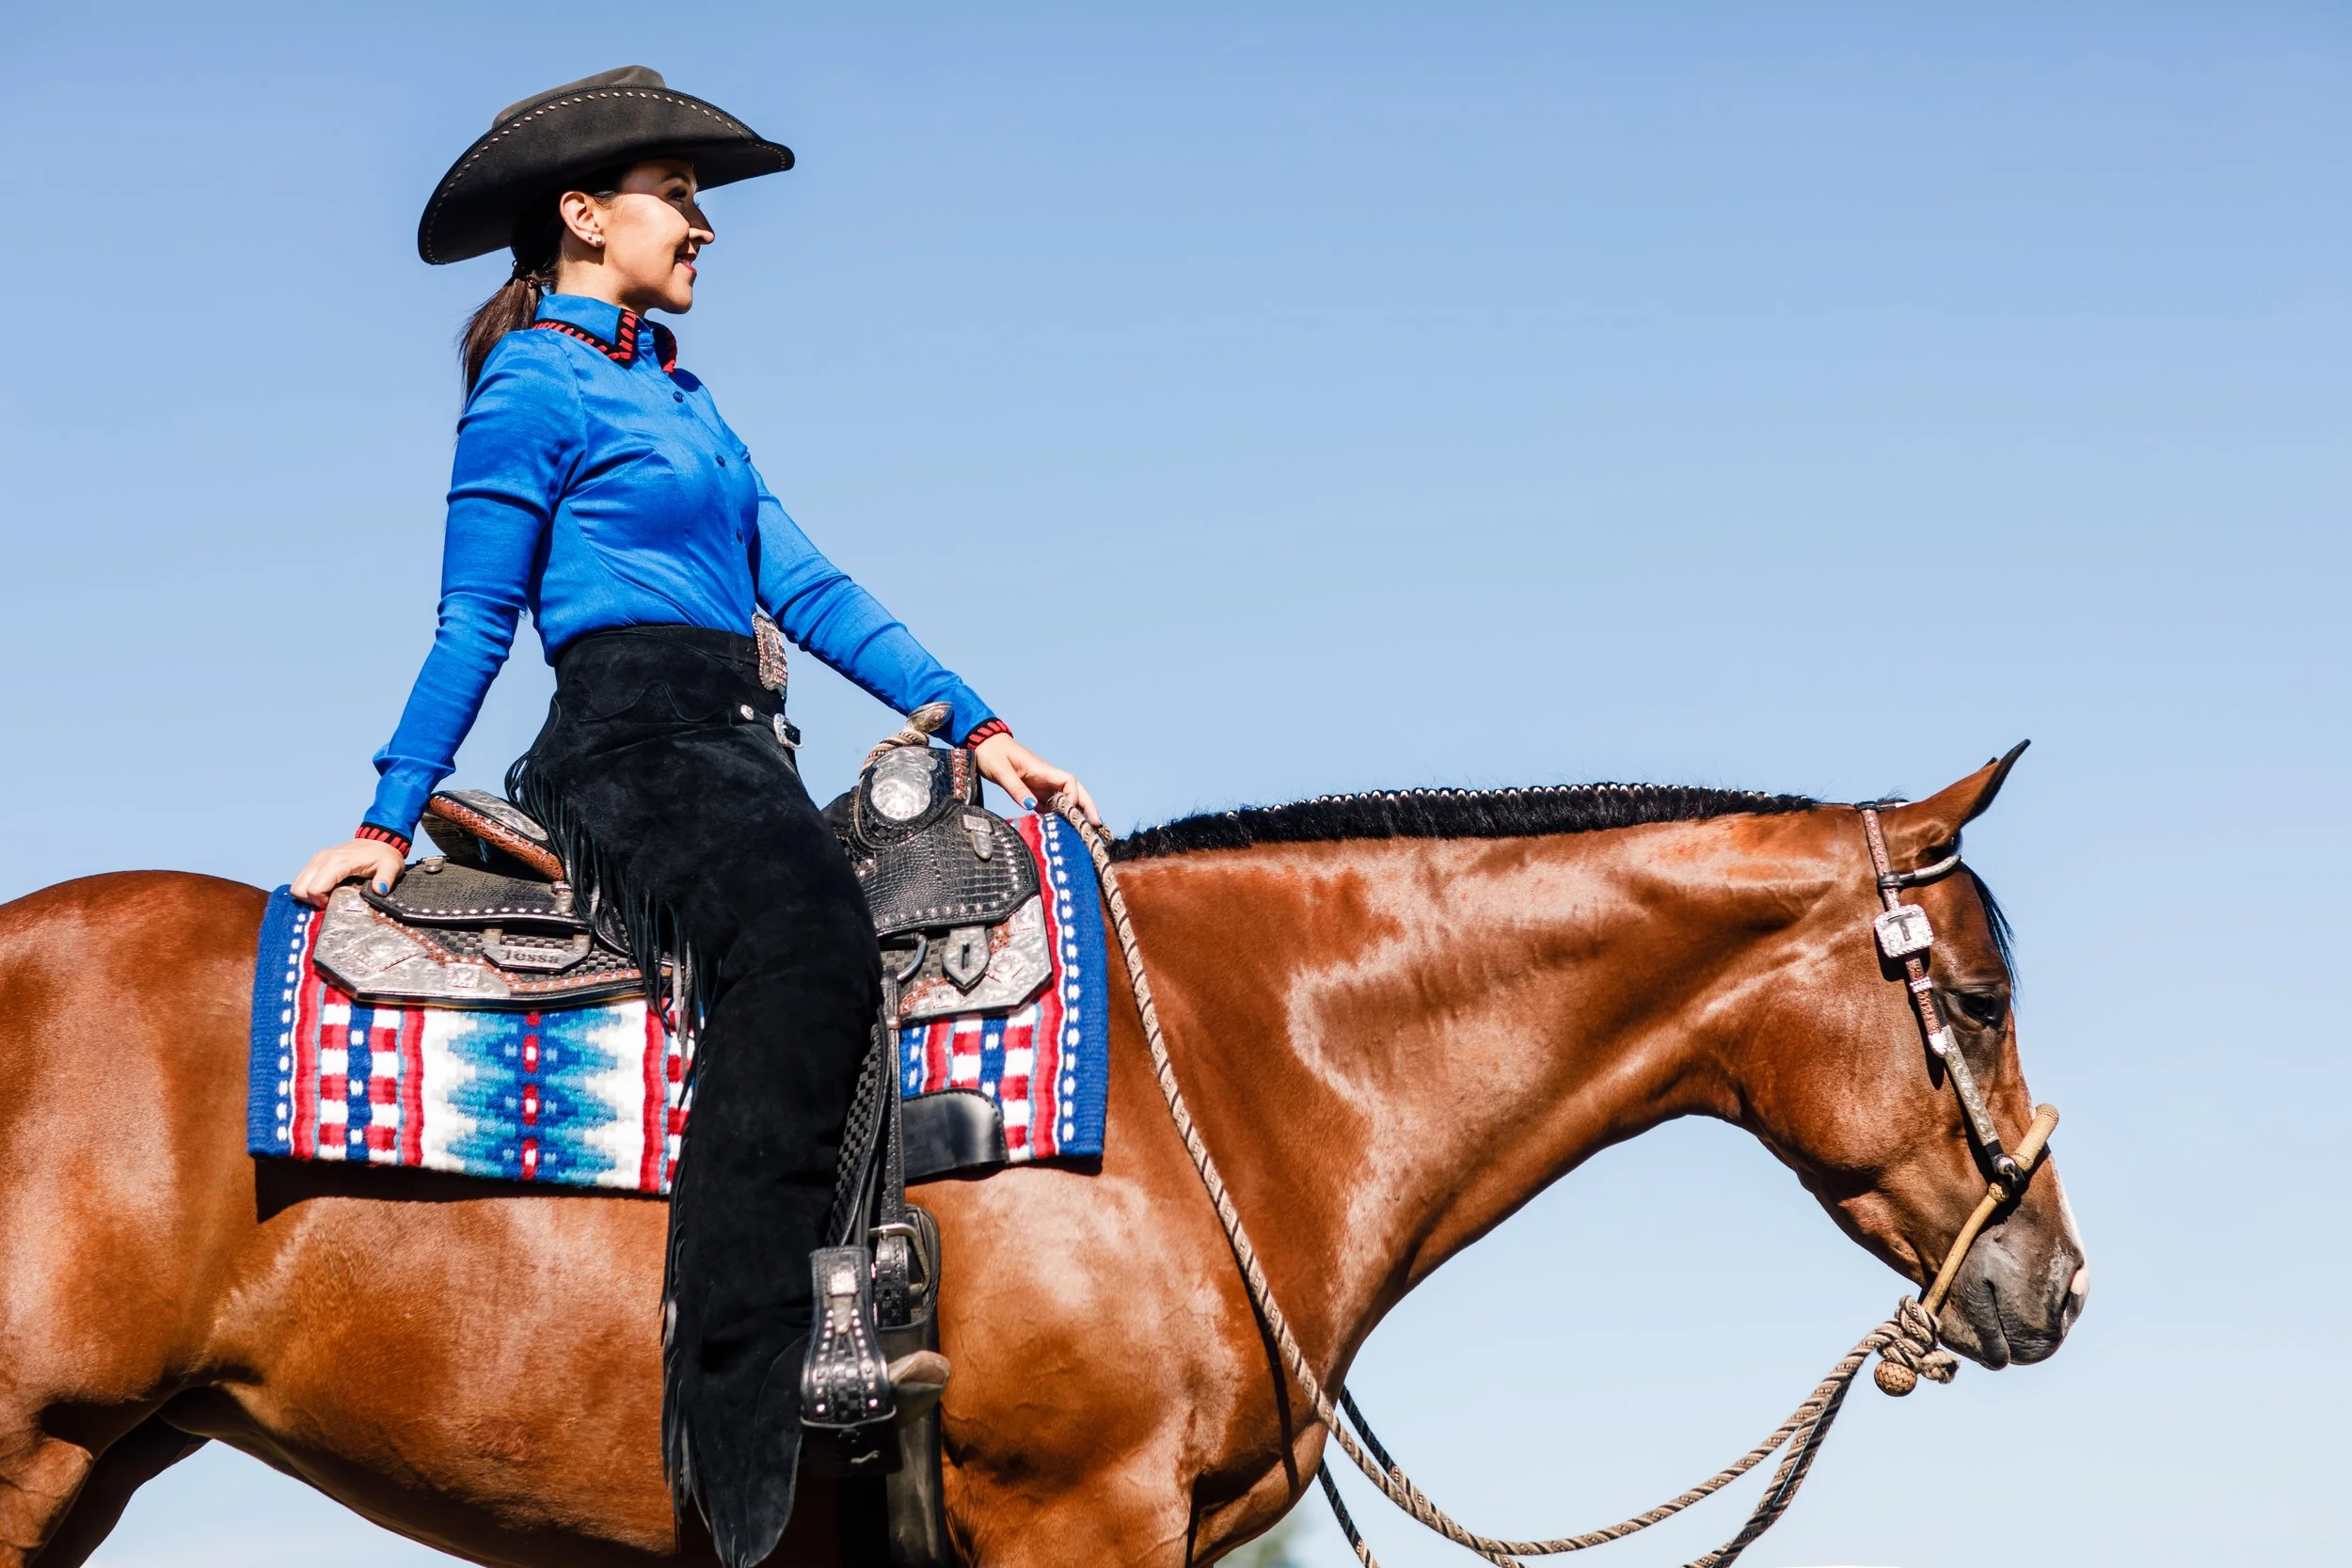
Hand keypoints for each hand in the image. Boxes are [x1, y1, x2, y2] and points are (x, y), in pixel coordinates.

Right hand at [291, 837, 407, 906]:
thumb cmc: (383, 855)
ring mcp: (317, 858)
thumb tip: (380, 890)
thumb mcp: (391, 866)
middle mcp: (323, 859)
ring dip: (308, 895)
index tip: (334, 904)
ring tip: (327, 897)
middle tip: (329, 902)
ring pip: (297, 884)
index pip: (314, 888)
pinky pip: (301, 878)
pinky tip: (324, 890)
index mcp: (338, 862)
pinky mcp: (315, 860)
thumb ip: (385, 878)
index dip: (321, 902)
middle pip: (299, 888)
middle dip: (311, 901)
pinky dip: (308, 888)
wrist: (379, 840)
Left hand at [973, 733, 1098, 825]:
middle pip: (1074, 790)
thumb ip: (1016, 789)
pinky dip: (1057, 815)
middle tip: (1097, 824)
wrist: (983, 743)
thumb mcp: (1001, 771)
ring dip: (1074, 812)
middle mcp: (1045, 777)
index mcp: (1041, 769)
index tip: (1069, 811)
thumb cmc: (991, 753)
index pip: (1069, 781)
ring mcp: (1040, 784)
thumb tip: (1032, 806)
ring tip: (1083, 831)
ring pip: (1064, 798)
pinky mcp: (1032, 790)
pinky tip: (1059, 828)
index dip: (1074, 796)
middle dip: (1087, 805)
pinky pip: (1049, 803)